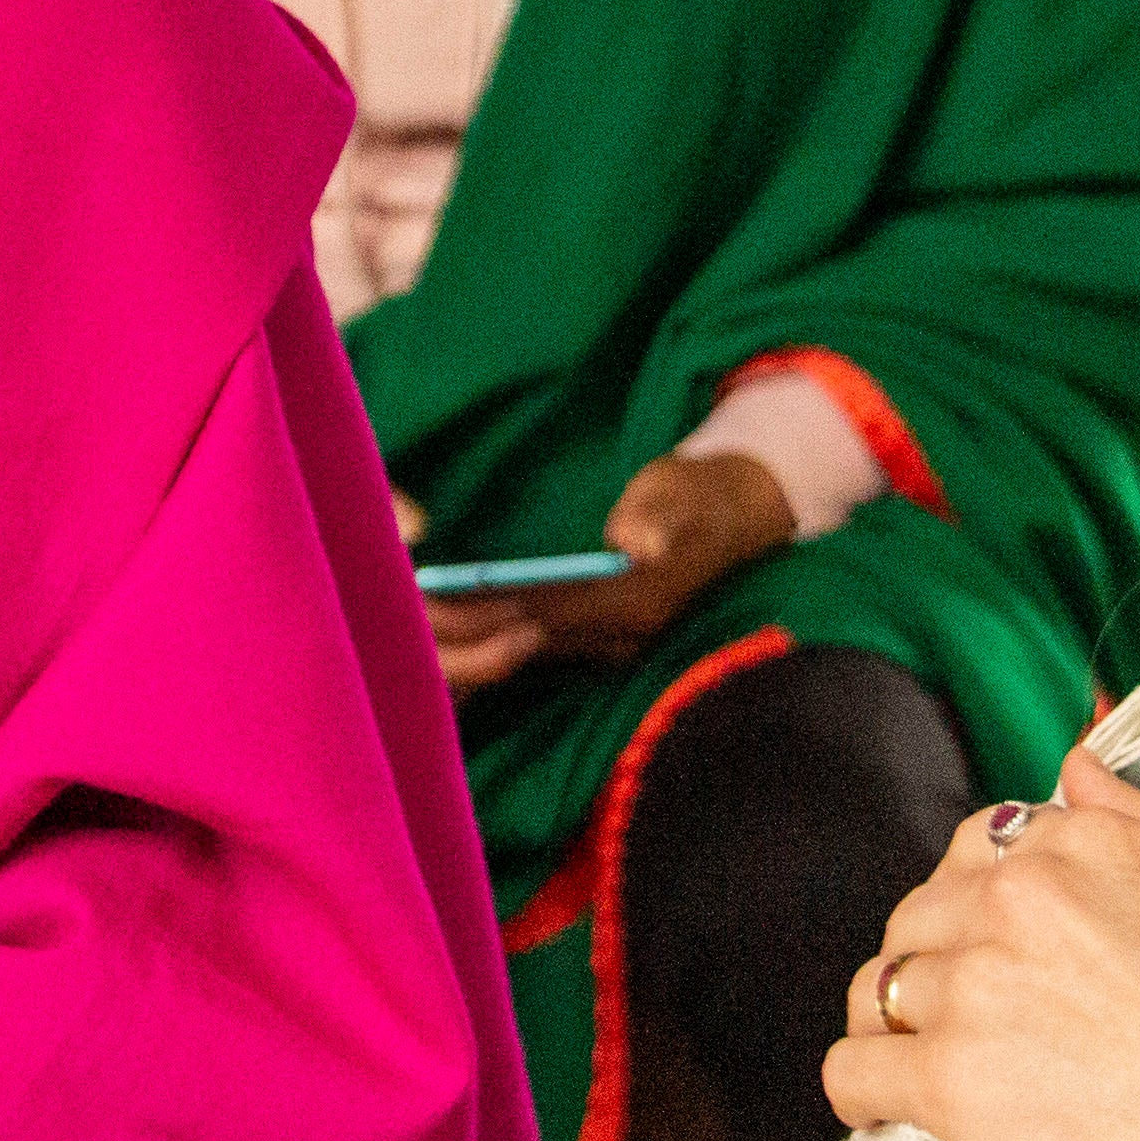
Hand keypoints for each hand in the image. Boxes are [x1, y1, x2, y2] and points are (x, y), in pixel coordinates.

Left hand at [431, 448, 799, 694]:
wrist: (737, 519)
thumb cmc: (698, 493)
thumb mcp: (681, 491)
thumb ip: (658, 515)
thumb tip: (638, 543)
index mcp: (631, 600)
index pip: (539, 611)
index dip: (482, 607)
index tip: (429, 596)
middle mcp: (617, 635)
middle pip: (523, 639)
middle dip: (462, 630)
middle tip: (401, 613)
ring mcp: (611, 643)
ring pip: (525, 650)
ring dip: (471, 640)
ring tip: (413, 629)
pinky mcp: (600, 639)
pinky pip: (538, 647)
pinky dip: (494, 640)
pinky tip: (455, 635)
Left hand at [823, 750, 1139, 1140]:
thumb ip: (1139, 813)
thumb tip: (1074, 762)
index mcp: (1071, 845)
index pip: (979, 847)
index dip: (984, 899)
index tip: (1004, 945)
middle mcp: (1009, 899)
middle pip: (918, 916)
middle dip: (936, 959)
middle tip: (972, 1015)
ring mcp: (972, 988)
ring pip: (879, 987)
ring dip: (896, 1022)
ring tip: (924, 1061)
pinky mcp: (949, 1081)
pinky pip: (851, 1071)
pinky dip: (860, 1090)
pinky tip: (888, 1109)